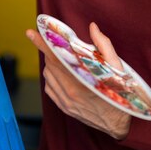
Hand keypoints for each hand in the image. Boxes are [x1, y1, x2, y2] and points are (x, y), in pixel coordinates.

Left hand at [26, 22, 131, 139]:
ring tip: (63, 60)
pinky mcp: (64, 108)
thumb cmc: (119, 91)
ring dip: (51, 65)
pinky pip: (49, 88)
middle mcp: (70, 92)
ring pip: (48, 75)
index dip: (42, 43)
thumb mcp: (116, 65)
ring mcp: (65, 101)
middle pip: (50, 64)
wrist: (118, 122)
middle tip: (56, 44)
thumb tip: (92, 26)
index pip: (55, 56)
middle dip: (50, 51)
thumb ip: (103, 44)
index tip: (30, 33)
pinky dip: (52, 78)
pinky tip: (63, 74)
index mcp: (81, 80)